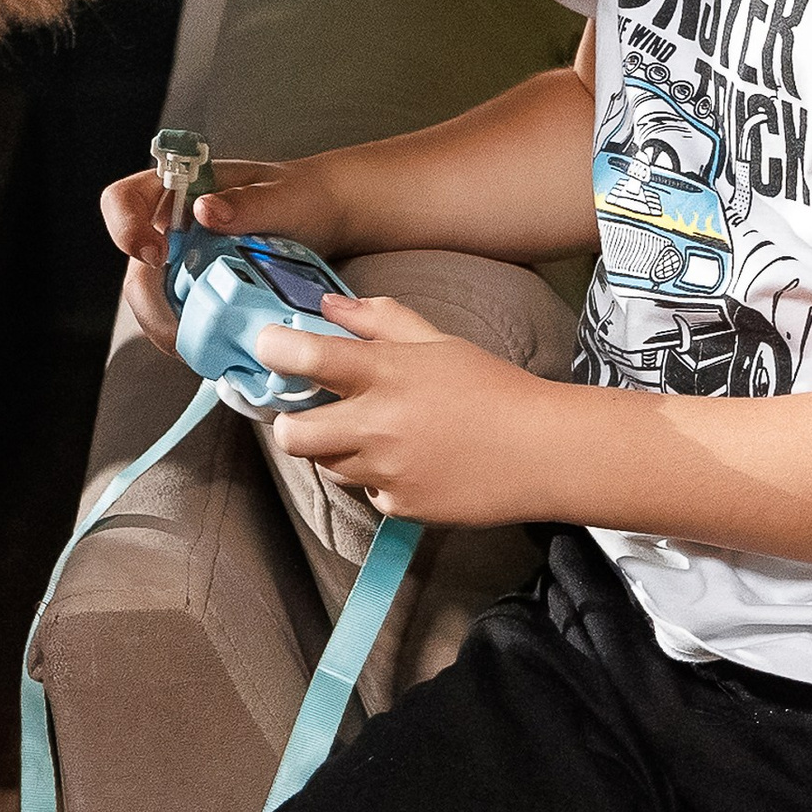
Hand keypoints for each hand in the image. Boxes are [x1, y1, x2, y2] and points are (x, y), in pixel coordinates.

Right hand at [100, 154, 347, 353]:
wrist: (324, 217)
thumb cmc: (301, 196)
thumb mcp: (283, 196)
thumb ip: (247, 203)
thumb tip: (205, 210)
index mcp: (179, 189)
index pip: (124, 201)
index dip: (126, 228)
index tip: (156, 255)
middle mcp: (170, 227)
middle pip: (136, 269)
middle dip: (152, 307)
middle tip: (182, 333)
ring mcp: (181, 261)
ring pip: (153, 302)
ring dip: (170, 330)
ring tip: (204, 348)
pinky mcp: (197, 290)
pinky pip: (180, 317)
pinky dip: (192, 335)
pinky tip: (215, 346)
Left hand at [256, 295, 551, 524]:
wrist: (542, 451)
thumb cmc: (491, 388)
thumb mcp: (437, 341)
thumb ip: (378, 320)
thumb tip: (329, 304)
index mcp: (386, 373)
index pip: (306, 358)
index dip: (273, 349)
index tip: (268, 346)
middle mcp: (378, 425)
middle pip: (292, 434)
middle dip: (289, 423)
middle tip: (310, 412)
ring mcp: (387, 470)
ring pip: (327, 465)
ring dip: (337, 449)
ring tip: (378, 434)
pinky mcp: (400, 506)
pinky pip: (366, 490)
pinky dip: (377, 477)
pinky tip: (412, 461)